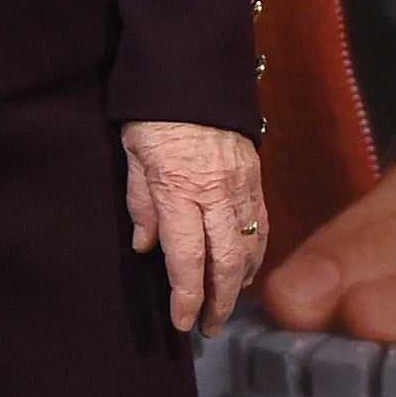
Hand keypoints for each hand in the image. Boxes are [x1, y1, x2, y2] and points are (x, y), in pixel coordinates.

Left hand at [120, 120, 267, 335]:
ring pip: (250, 247)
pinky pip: (262, 223)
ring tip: (225, 304)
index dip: (187, 297)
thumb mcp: (133, 155)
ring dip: (240, 283)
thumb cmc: (153, 113)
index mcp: (179, 189)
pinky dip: (257, 252)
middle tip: (208, 327)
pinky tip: (247, 268)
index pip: (188, 258)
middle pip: (227, 262)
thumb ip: (140, 203)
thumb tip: (146, 247)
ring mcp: (241, 184)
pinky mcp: (256, 174)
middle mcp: (215, 192)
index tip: (182, 322)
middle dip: (219, 302)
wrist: (194, 69)